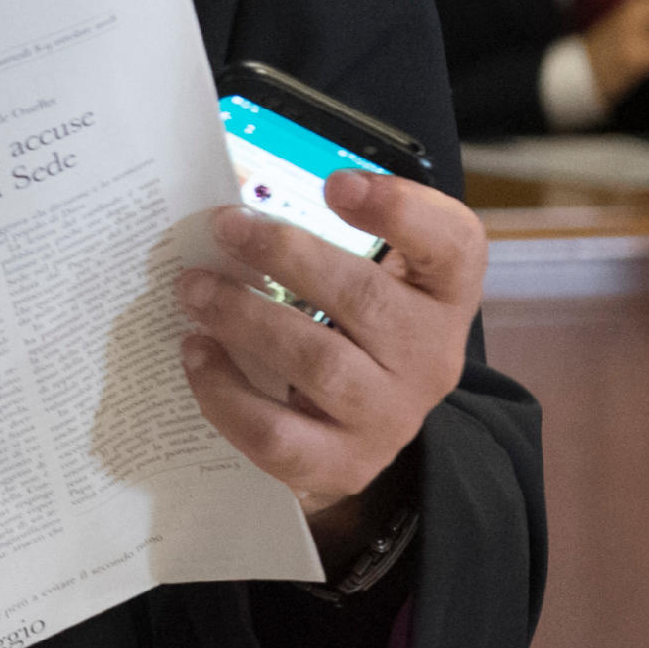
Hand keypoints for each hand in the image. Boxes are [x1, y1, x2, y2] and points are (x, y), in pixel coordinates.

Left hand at [174, 170, 485, 538]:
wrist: (367, 428)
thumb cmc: (359, 329)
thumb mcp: (372, 274)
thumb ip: (332, 232)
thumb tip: (245, 199)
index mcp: (444, 295)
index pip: (454, 244)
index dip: (400, 208)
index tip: (335, 183)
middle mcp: (430, 357)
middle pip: (366, 299)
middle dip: (286, 256)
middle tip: (225, 226)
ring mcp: (390, 417)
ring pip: (319, 365)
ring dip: (246, 319)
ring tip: (195, 290)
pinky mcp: (343, 464)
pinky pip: (277, 434)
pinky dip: (225, 392)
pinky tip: (196, 353)